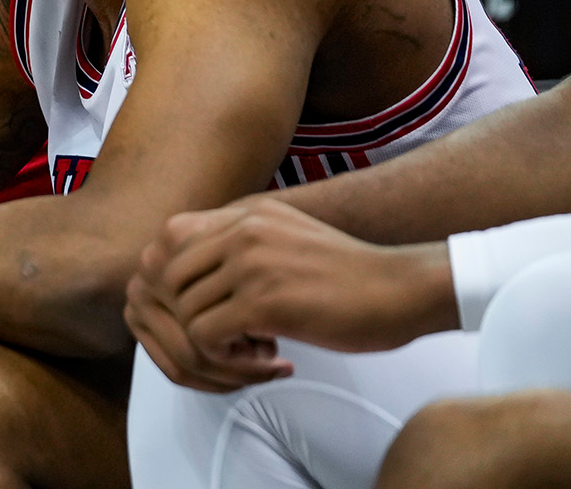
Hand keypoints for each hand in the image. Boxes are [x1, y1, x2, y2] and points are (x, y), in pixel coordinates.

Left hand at [126, 198, 457, 392]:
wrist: (404, 289)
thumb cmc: (351, 274)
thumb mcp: (287, 234)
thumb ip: (244, 239)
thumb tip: (198, 265)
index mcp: (245, 211)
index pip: (170, 239)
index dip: (181, 281)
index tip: (213, 305)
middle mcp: (241, 228)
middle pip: (167, 277)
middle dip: (187, 313)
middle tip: (230, 334)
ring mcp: (250, 262)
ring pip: (183, 310)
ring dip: (210, 340)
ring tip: (253, 349)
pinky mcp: (263, 301)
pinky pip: (204, 335)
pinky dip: (225, 358)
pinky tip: (266, 359)